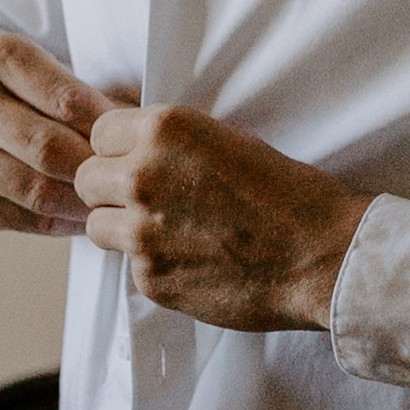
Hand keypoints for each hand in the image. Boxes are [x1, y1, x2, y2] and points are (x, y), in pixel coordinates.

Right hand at [0, 34, 115, 236]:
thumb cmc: (27, 99)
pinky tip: (79, 217)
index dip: (107, 129)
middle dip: (95, 170)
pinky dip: (59, 224)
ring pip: (35, 190)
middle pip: (49, 148)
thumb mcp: (53, 75)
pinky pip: (20, 220)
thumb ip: (94, 96)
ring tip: (110, 203)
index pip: (68, 100)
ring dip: (82, 203)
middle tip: (126, 183)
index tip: (132, 145)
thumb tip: (146, 125)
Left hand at [74, 101, 373, 332]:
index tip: (138, 161)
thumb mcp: (228, 140)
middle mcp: (142, 177)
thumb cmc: (289, 194)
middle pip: (86, 179)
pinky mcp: (150, 279)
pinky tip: (195, 261)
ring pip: (96, 226)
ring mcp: (141, 233)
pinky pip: (131, 267)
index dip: (119, 149)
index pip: (100, 133)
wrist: (323, 256)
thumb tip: (133, 149)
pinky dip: (155, 265)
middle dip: (111, 189)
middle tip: (149, 200)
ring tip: (168, 232)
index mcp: (163, 131)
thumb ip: (171, 143)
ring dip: (122, 228)